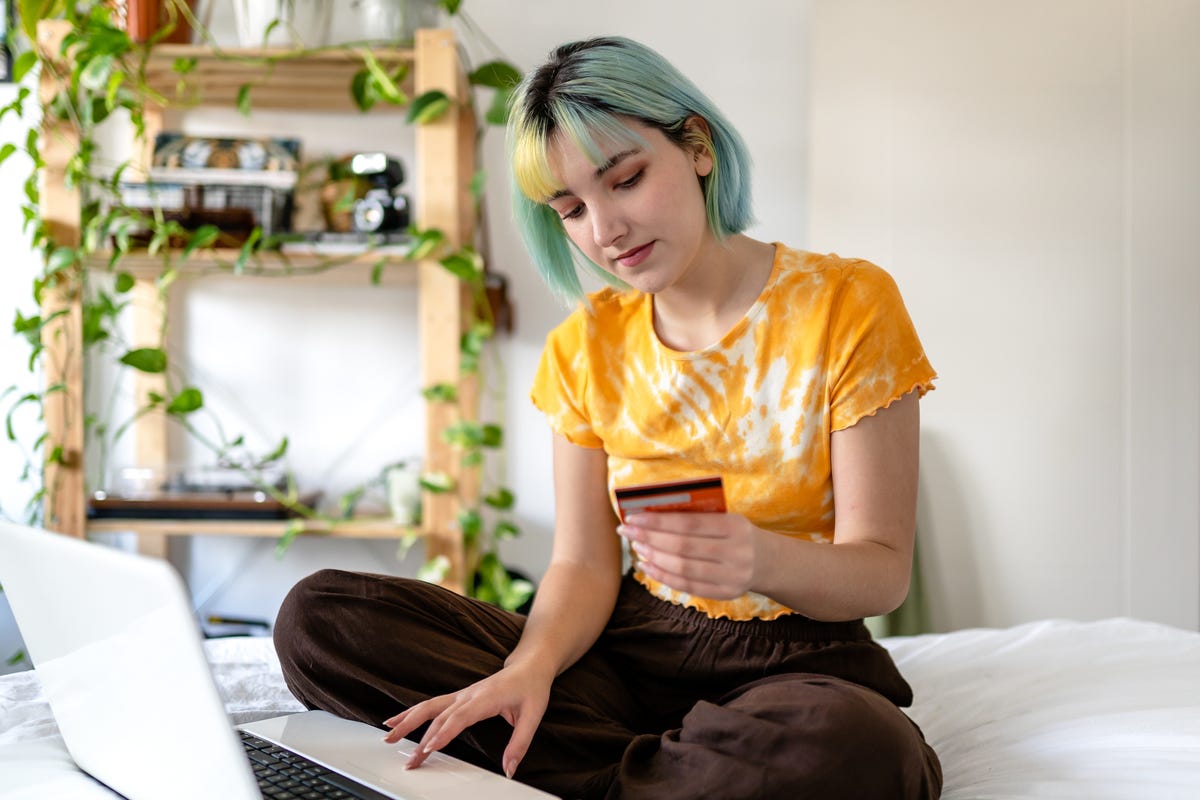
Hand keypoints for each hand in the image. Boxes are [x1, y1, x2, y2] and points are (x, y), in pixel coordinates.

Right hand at [382, 662, 552, 777]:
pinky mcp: (458, 697)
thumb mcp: (533, 716)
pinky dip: (411, 712)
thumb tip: (510, 769)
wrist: (529, 666)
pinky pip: (430, 704)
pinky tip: (396, 720)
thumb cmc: (531, 687)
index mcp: (486, 698)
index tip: (429, 748)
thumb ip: (520, 743)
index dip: (444, 733)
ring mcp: (461, 695)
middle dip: (420, 737)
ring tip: (389, 736)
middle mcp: (469, 695)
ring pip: (429, 707)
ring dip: (408, 721)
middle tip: (410, 759)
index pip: (460, 717)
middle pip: (439, 716)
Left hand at [618, 511, 760, 598]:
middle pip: (682, 547)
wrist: (767, 561)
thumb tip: (651, 515)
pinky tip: (648, 566)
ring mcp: (731, 576)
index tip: (632, 518)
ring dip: (654, 558)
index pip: (689, 523)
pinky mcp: (725, 593)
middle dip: (649, 538)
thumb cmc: (736, 534)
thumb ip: (696, 517)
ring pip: (682, 568)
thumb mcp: (725, 518)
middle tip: (626, 532)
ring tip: (637, 547)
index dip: (658, 521)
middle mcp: (735, 552)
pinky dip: (663, 576)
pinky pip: (687, 586)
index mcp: (734, 526)